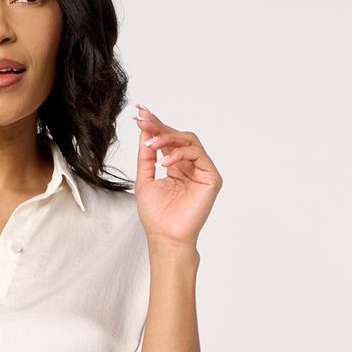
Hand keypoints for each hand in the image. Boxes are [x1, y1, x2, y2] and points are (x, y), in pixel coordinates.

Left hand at [132, 104, 219, 248]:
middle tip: (144, 119)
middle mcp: (191, 166)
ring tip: (151, 144)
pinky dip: (180, 154)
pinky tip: (164, 162)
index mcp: (176, 166)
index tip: (140, 113)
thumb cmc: (156, 216)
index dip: (155, 125)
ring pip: (189, 141)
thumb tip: (144, 130)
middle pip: (179, 136)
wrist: (166, 238)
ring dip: (168, 137)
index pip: (168, 140)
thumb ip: (146, 156)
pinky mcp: (211, 177)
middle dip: (160, 126)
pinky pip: (197, 154)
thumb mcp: (145, 179)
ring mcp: (202, 171)